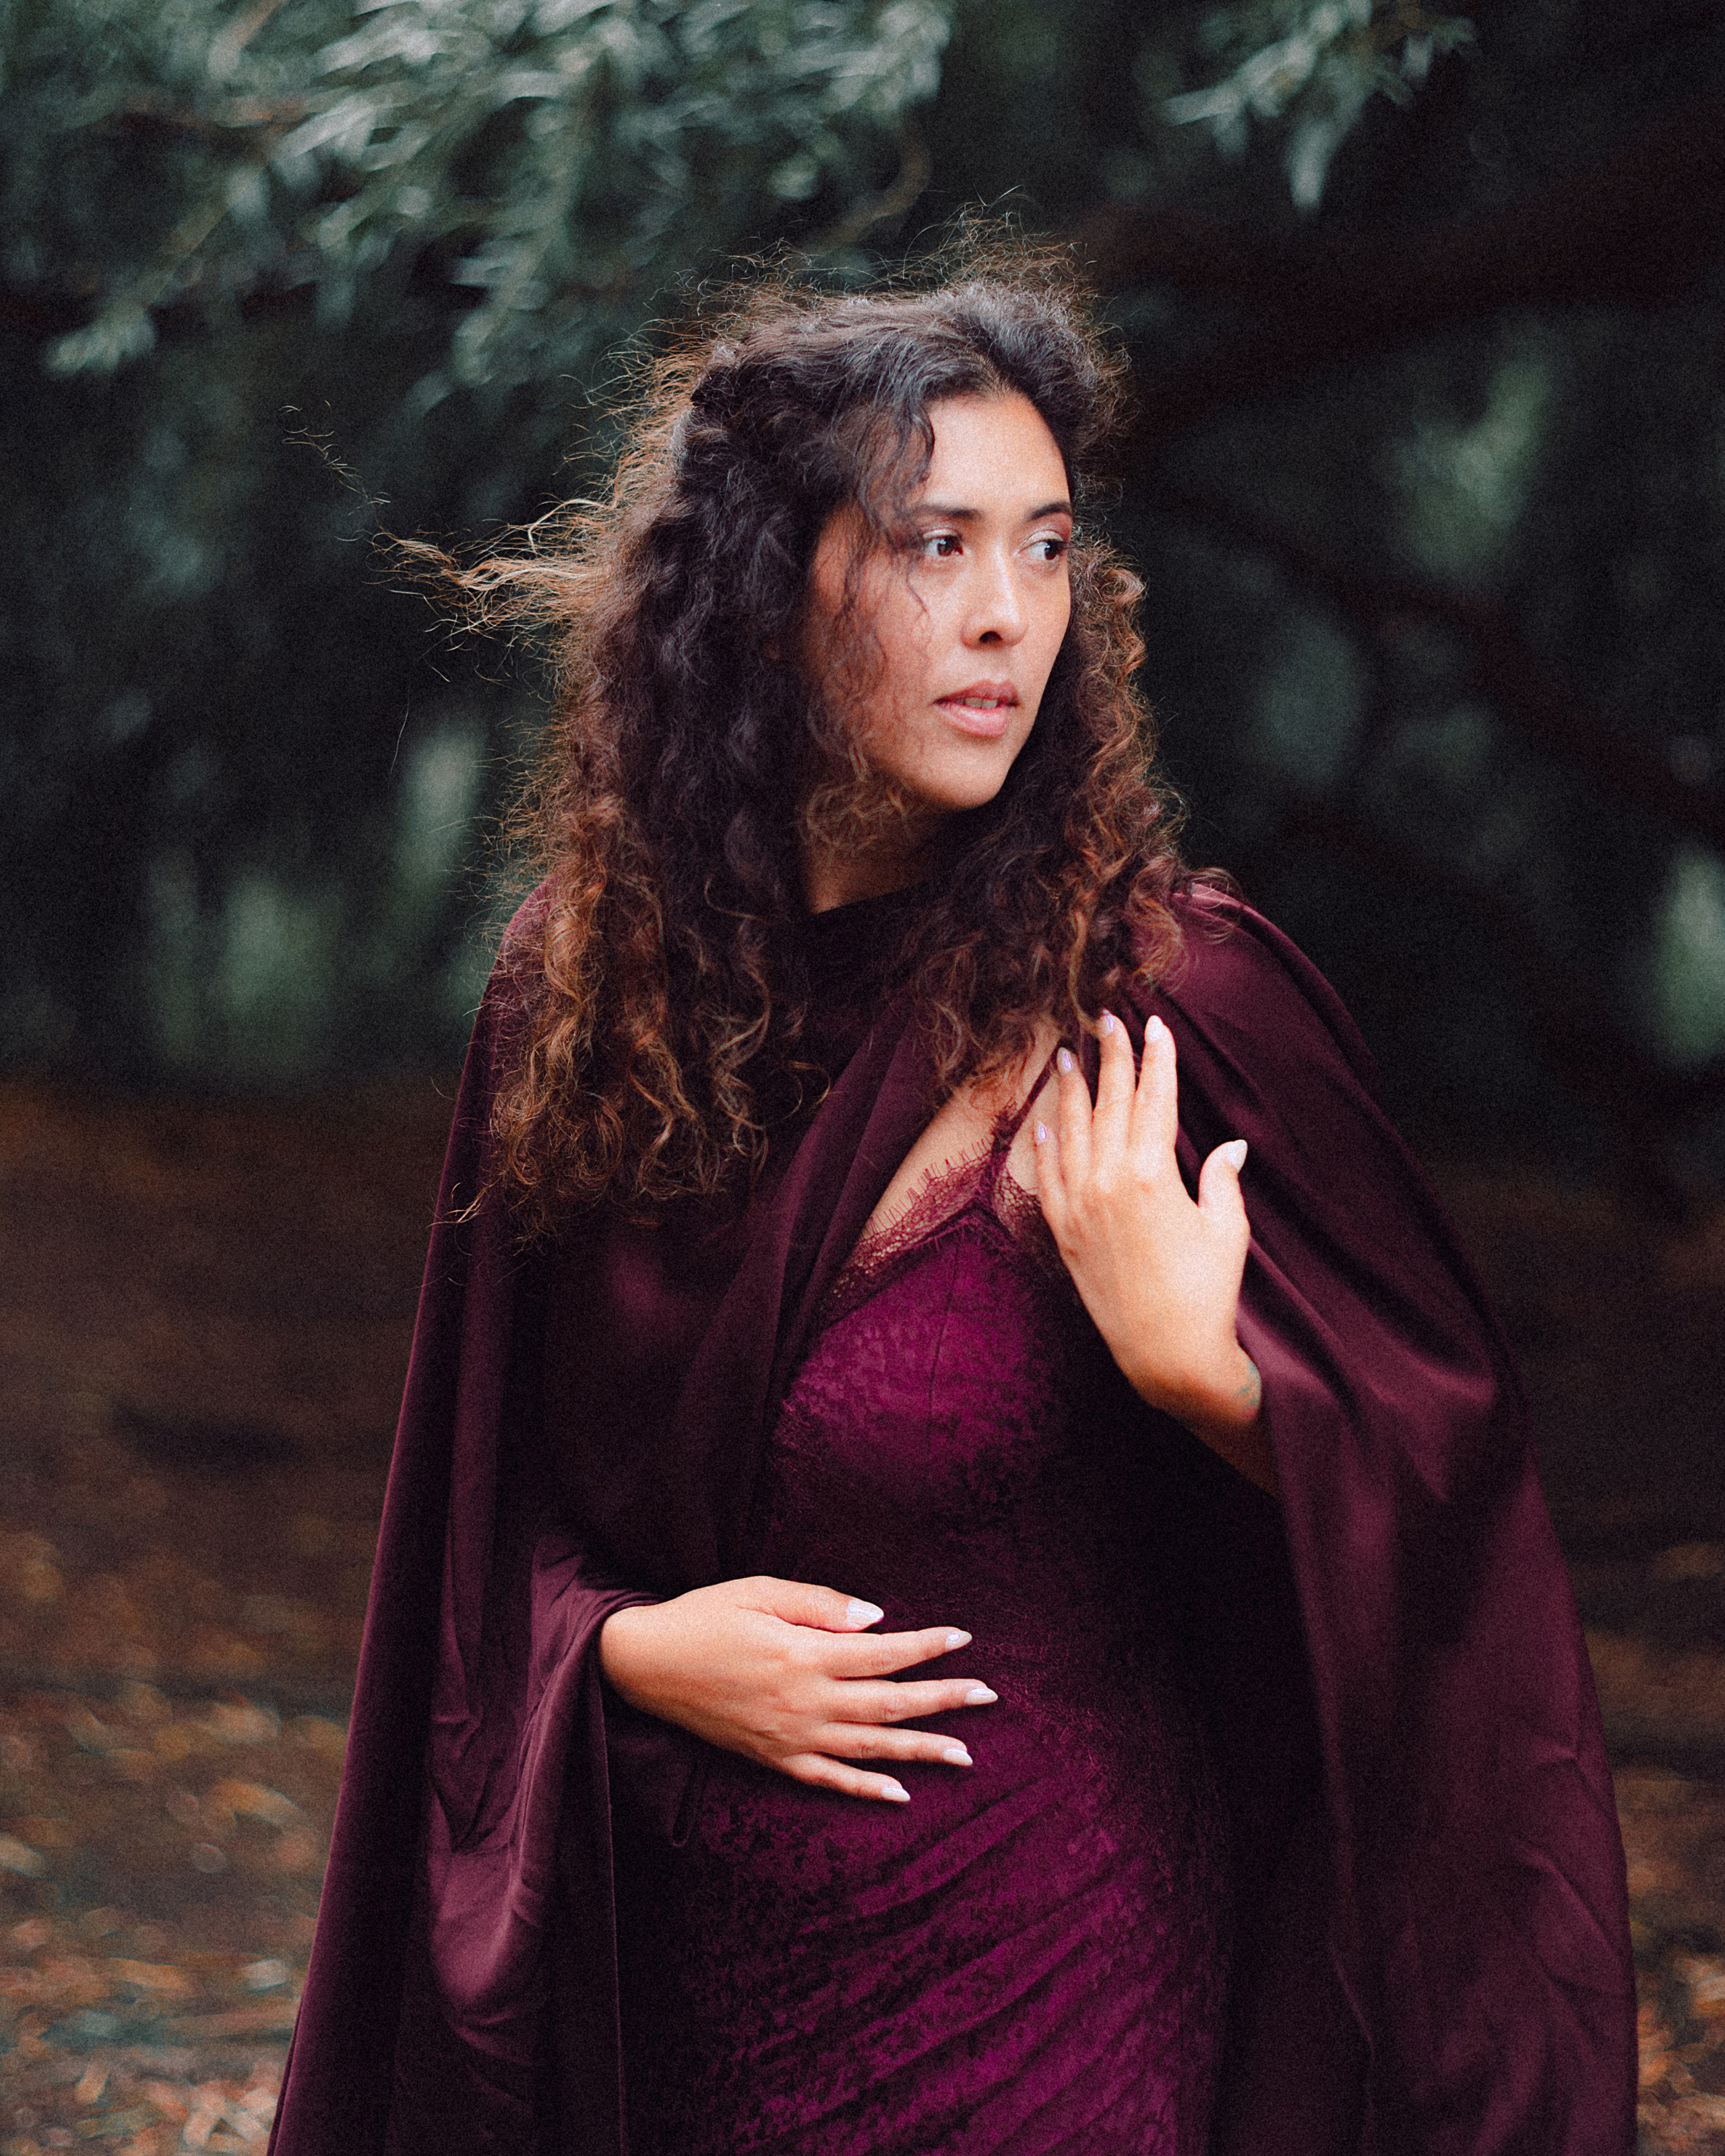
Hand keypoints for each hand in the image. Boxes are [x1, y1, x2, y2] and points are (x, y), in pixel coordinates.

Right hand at [598, 1576, 996, 1802]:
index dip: (926, 1647)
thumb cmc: (704, 1616)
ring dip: (921, 1750)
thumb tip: (879, 1619)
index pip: (882, 1655)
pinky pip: (827, 1779)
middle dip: (943, 1700)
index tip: (964, 1639)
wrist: (645, 1664)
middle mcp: (803, 1701)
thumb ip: (822, 1605)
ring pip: (869, 1749)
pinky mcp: (772, 1759)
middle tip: (988, 1696)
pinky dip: (866, 1788)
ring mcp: (789, 1737)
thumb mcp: (760, 1591)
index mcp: (803, 1654)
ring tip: (965, 1753)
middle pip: (888, 1705)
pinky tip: (901, 1792)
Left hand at [1035, 1011, 1273, 1491]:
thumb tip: (1231, 1145)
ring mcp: (1080, 1207)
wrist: (1166, 1357)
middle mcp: (1109, 1183)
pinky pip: (1048, 1178)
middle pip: (1110, 1104)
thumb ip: (1223, 1180)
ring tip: (1066, 1053)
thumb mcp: (1226, 1230)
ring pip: (1071, 1132)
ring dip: (1071, 1090)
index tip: (1156, 1026)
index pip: (1154, 1101)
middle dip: (1111, 1057)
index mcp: (1153, 1175)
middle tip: (1107, 1017)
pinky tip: (1044, 1122)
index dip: (1157, 1060)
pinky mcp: (1064, 1234)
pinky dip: (1045, 1146)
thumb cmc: (1207, 1294)